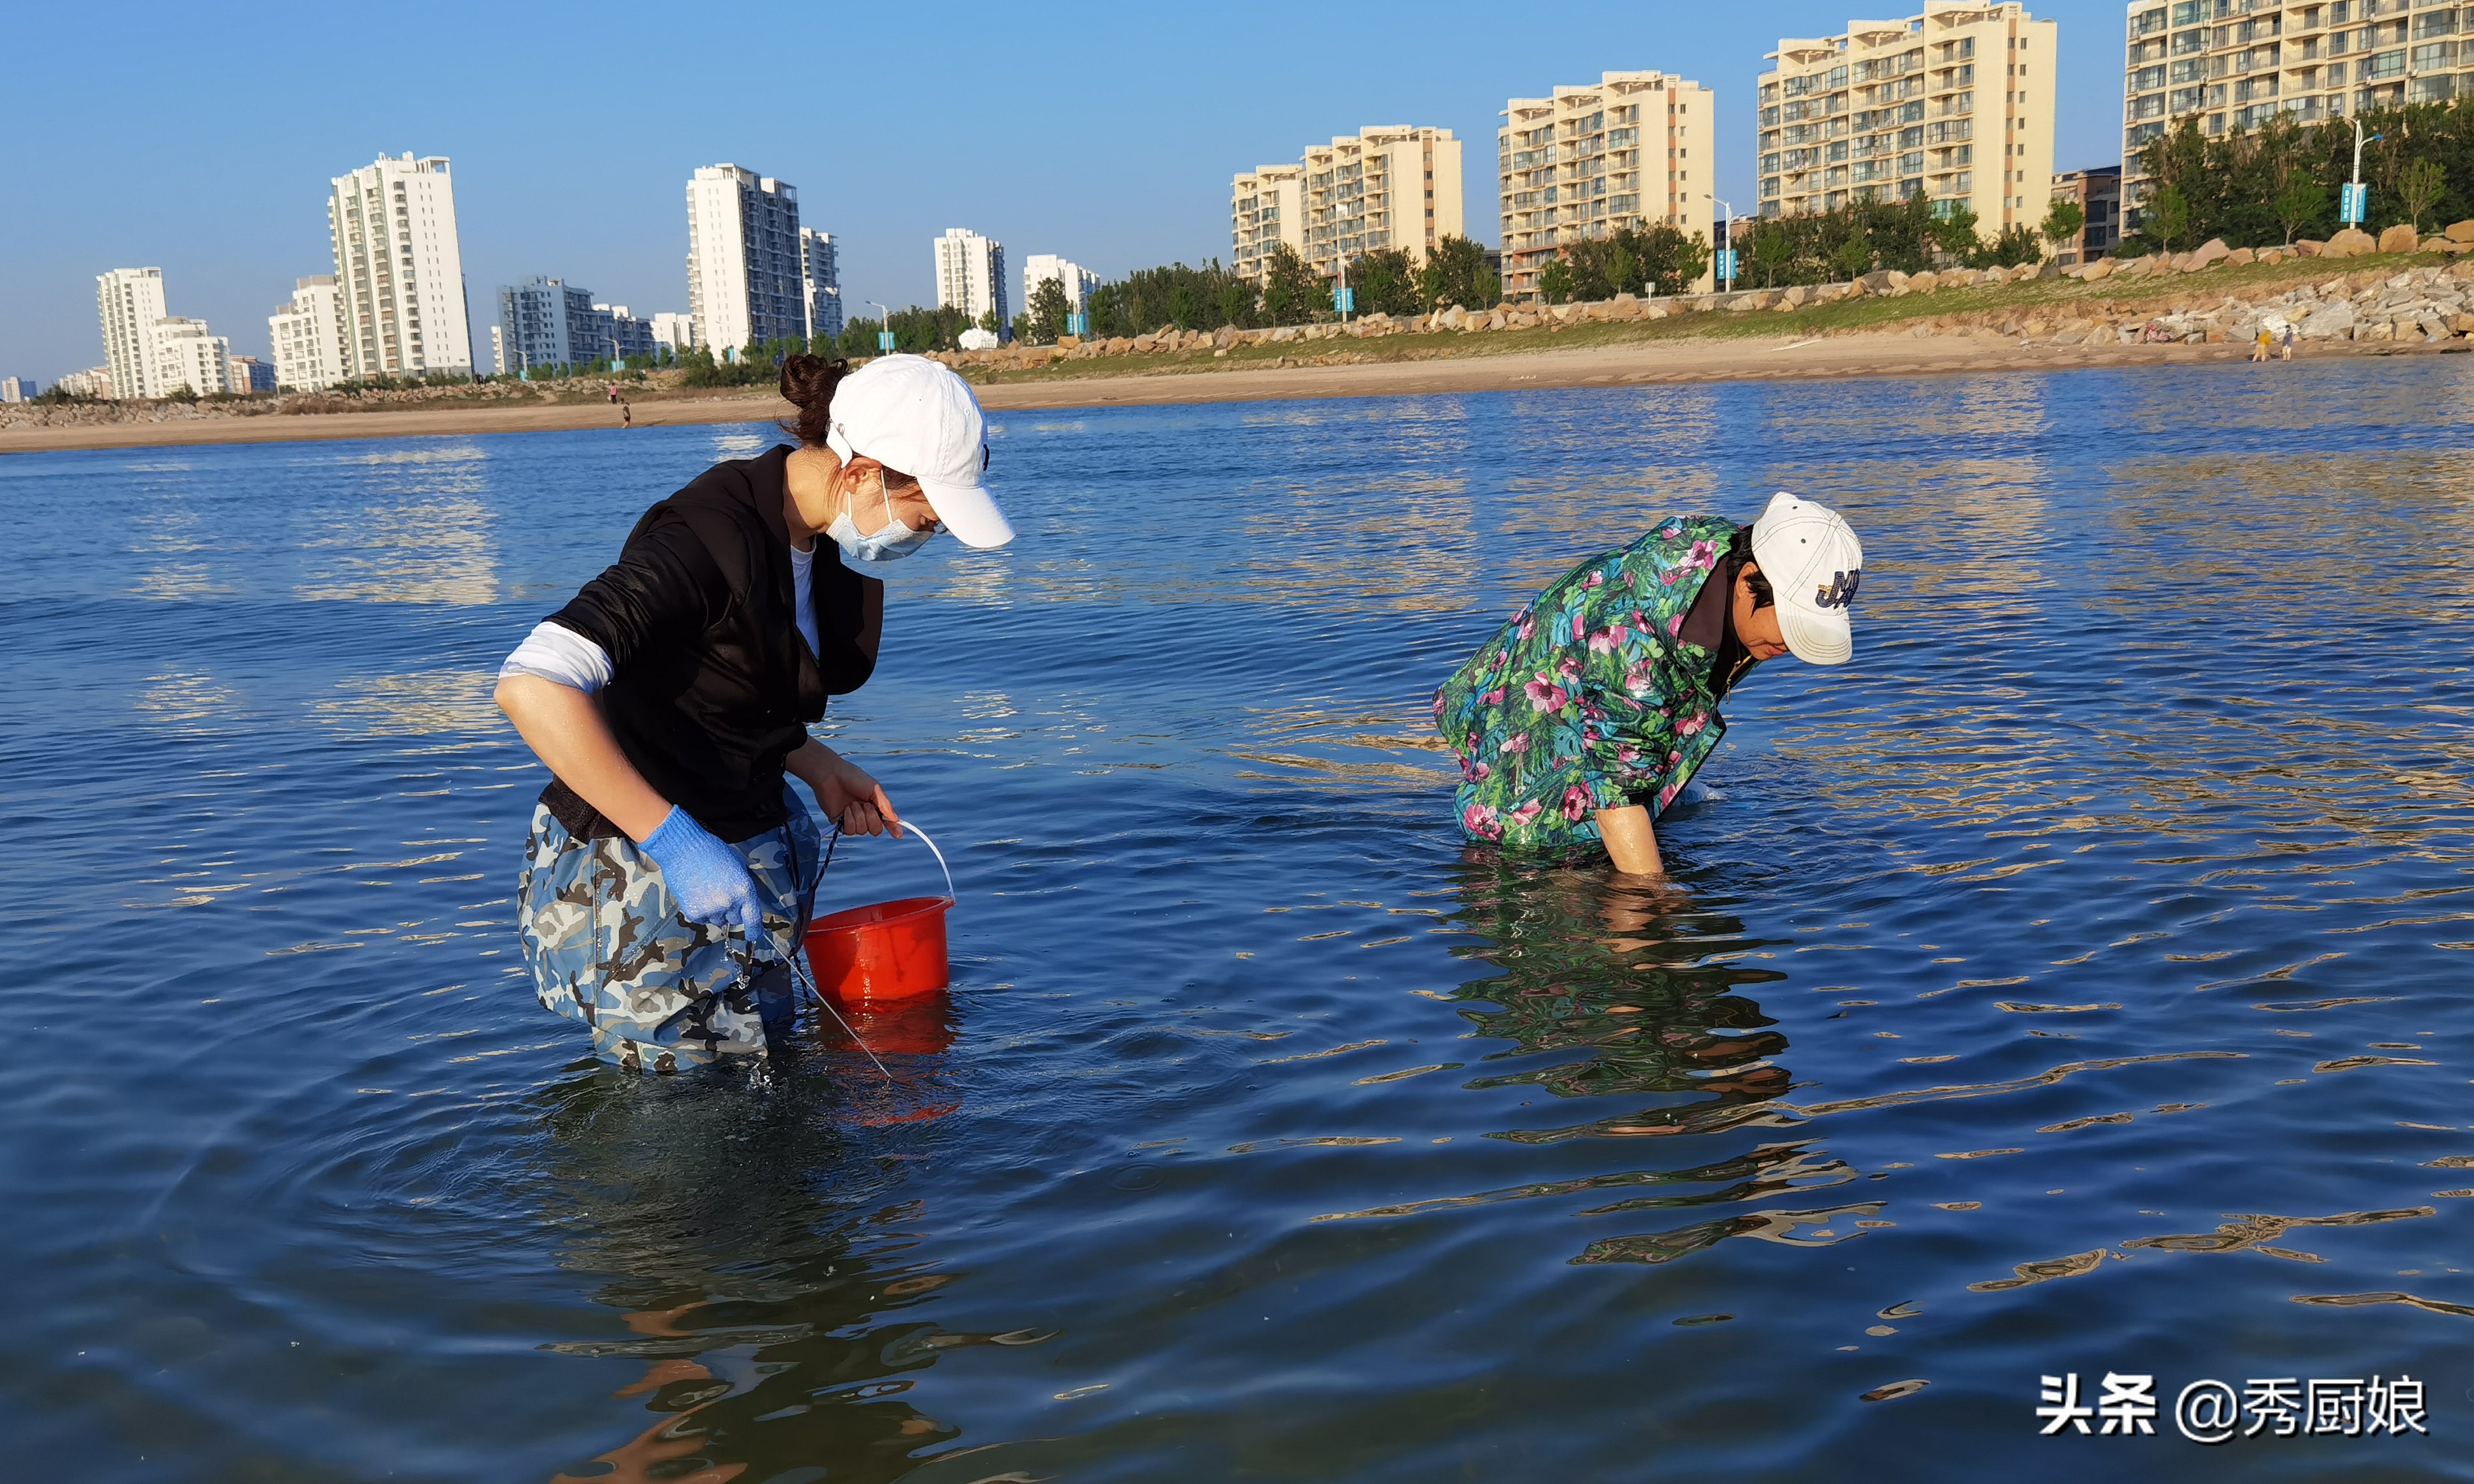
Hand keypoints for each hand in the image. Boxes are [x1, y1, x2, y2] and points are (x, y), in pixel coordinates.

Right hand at [636, 806, 764, 938]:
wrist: (683, 849)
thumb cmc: (711, 851)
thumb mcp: (737, 866)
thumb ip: (743, 886)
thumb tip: (745, 901)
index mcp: (744, 890)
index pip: (753, 919)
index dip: (754, 930)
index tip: (754, 934)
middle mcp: (730, 903)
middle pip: (734, 920)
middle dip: (730, 911)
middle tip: (720, 894)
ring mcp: (711, 910)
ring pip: (717, 920)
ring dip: (714, 911)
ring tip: (705, 890)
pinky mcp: (693, 913)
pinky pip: (701, 919)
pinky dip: (699, 910)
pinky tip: (695, 893)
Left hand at [815, 755, 901, 837]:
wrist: (831, 775)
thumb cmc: (853, 778)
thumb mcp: (874, 789)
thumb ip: (885, 806)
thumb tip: (895, 820)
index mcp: (875, 806)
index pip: (886, 821)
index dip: (893, 828)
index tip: (897, 834)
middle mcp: (864, 815)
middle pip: (875, 830)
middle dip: (871, 818)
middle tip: (865, 804)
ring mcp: (852, 819)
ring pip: (862, 831)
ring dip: (858, 816)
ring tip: (852, 803)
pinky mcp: (839, 823)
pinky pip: (850, 831)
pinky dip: (849, 820)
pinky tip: (845, 809)